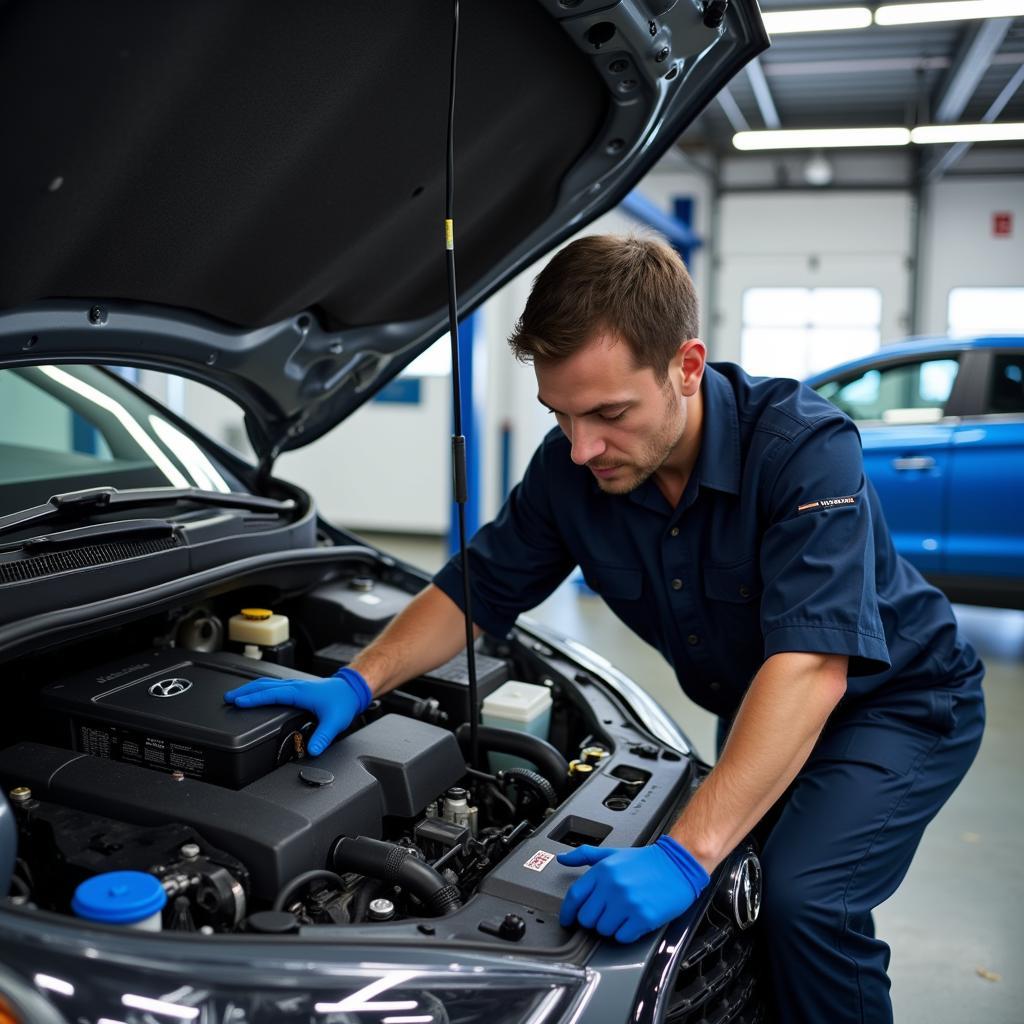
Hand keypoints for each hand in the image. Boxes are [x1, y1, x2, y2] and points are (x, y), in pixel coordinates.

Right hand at [224, 667, 372, 755]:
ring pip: (267, 684)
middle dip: (244, 691)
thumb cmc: (343, 702)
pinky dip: (260, 689)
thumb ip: (322, 737)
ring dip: (250, 688)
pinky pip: (273, 686)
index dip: (253, 699)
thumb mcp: (335, 721)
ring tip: (235, 695)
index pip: (271, 695)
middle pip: (264, 686)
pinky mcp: (297, 688)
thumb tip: (312, 750)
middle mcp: (295, 686)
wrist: (352, 690)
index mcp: (299, 692)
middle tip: (227, 697)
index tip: (238, 702)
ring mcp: (295, 686)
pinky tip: (256, 694)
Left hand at [557, 837, 709, 943]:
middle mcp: (612, 886)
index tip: (567, 920)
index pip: (574, 896)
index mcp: (603, 870)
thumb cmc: (646, 862)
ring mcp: (627, 903)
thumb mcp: (613, 854)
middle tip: (607, 912)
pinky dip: (627, 933)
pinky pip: (622, 937)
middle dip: (594, 919)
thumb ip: (585, 855)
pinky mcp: (642, 917)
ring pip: (603, 930)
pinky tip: (634, 920)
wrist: (677, 865)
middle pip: (587, 918)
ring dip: (611, 927)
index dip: (567, 912)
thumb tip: (562, 858)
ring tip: (623, 913)